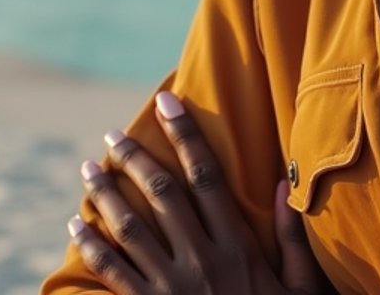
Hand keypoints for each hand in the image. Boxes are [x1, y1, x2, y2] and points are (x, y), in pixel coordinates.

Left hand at [67, 90, 331, 294]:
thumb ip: (291, 237)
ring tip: (88, 170)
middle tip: (113, 134)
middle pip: (162, 196)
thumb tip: (282, 182)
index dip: (186, 135)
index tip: (167, 102)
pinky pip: (113, 274)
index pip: (207, 176)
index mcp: (236, 247)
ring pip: (130, 230)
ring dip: (106, 195)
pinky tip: (78, 225)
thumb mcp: (301, 286)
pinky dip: (92, 247)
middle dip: (135, 159)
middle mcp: (201, 261)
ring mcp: (170, 288)